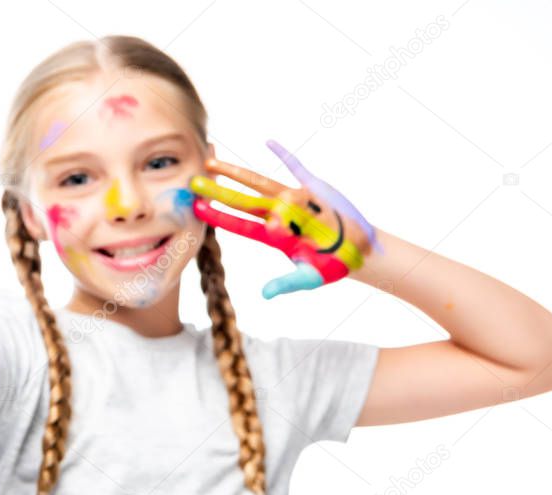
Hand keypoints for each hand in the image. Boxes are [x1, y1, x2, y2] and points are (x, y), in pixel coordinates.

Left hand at [190, 139, 378, 298]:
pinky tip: (268, 143)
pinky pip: (296, 167)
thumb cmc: (333, 265)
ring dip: (236, 171)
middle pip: (242, 200)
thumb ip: (287, 284)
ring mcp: (294, 199)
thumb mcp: (309, 278)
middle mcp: (279, 214)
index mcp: (275, 235)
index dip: (219, 215)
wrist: (358, 249)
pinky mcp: (313, 188)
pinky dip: (284, 155)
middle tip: (193, 181)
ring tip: (212, 162)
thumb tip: (265, 294)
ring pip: (260, 181)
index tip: (198, 208)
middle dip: (218, 190)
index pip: (240, 223)